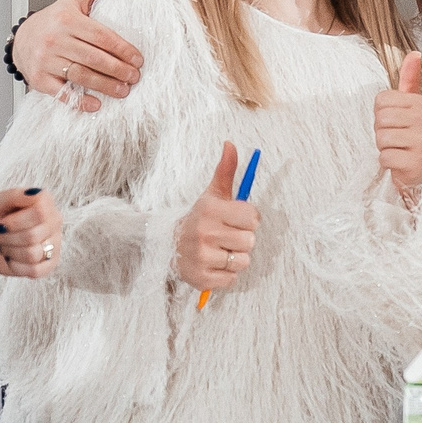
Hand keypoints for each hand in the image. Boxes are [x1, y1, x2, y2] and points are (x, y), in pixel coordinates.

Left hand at [0, 188, 60, 277]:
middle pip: (33, 236)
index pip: (40, 213)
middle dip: (7, 239)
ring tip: (3, 245)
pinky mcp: (49, 264)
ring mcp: (53, 243)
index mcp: (44, 202)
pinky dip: (16, 266)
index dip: (15, 222)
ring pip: (33, 254)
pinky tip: (11, 258)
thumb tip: (35, 193)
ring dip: (9, 252)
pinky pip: (35, 271)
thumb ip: (15, 195)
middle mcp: (53, 221)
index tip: (0, 223)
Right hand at [15, 0, 143, 113]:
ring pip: (80, 75)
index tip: (138, 59)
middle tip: (135, 77)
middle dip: (118, 70)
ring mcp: (45, 60)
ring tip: (124, 91)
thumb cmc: (56, 18)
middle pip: (93, 58)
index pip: (101, 36)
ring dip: (105, 86)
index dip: (122, 49)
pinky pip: (61, 93)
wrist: (22, 37)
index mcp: (67, 19)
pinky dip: (79, 100)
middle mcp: (55, 39)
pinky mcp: (39, 79)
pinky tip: (96, 104)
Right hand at [173, 142, 259, 291]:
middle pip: (250, 240)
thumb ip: (225, 170)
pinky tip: (214, 264)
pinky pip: (231, 279)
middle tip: (226, 236)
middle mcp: (204, 233)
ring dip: (236, 258)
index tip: (236, 219)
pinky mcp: (201, 279)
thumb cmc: (201, 218)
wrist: (168, 246)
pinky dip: (226, 274)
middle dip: (243, 239)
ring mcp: (202, 257)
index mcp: (211, 210)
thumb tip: (231, 143)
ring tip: (220, 250)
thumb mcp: (212, 194)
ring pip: (243, 261)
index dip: (249, 219)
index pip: (253, 217)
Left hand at [373, 53, 421, 206]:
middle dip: (381, 132)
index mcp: (421, 103)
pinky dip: (387, 163)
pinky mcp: (416, 162)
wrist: (420, 174)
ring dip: (384, 148)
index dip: (382, 114)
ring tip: (398, 150)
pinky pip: (385, 157)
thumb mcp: (410, 107)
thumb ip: (410, 80)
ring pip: (381, 138)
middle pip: (380, 119)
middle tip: (396, 139)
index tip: (395, 124)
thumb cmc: (410, 137)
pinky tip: (399, 163)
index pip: (381, 100)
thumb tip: (414, 53)